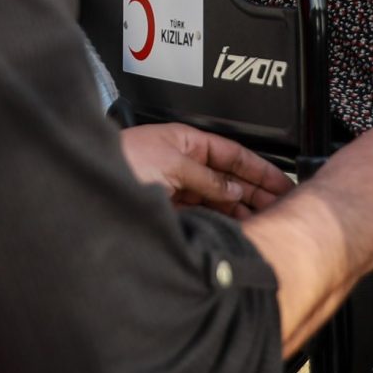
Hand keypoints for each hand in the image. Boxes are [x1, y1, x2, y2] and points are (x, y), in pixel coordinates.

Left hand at [120, 123, 292, 218]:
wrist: (90, 189)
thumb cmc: (120, 162)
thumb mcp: (170, 163)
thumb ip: (205, 177)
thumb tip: (233, 190)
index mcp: (185, 143)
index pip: (232, 154)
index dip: (259, 169)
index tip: (282, 182)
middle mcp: (183, 165)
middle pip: (229, 178)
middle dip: (256, 192)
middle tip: (281, 206)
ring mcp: (177, 189)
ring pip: (219, 199)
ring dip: (242, 210)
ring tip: (265, 221)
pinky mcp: (169, 212)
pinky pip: (204, 215)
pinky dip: (222, 223)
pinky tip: (237, 230)